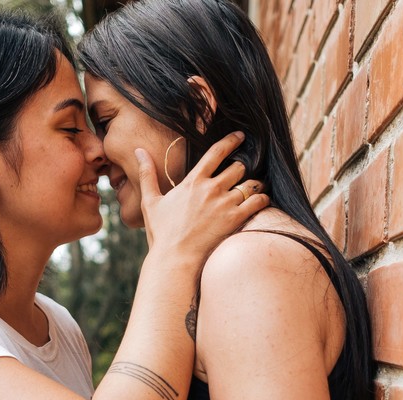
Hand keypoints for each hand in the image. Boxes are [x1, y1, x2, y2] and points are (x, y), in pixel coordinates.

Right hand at [136, 131, 268, 260]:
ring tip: (258, 186)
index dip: (231, 141)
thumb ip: (148, 174)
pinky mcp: (235, 219)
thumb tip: (139, 151)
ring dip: (255, 183)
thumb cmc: (162, 233)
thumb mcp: (150, 201)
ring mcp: (225, 203)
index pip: (216, 152)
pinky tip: (264, 200)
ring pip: (251, 183)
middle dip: (243, 167)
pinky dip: (263, 199)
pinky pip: (258, 202)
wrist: (175, 259)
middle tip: (248, 170)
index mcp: (193, 181)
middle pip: (238, 167)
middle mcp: (212, 188)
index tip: (241, 136)